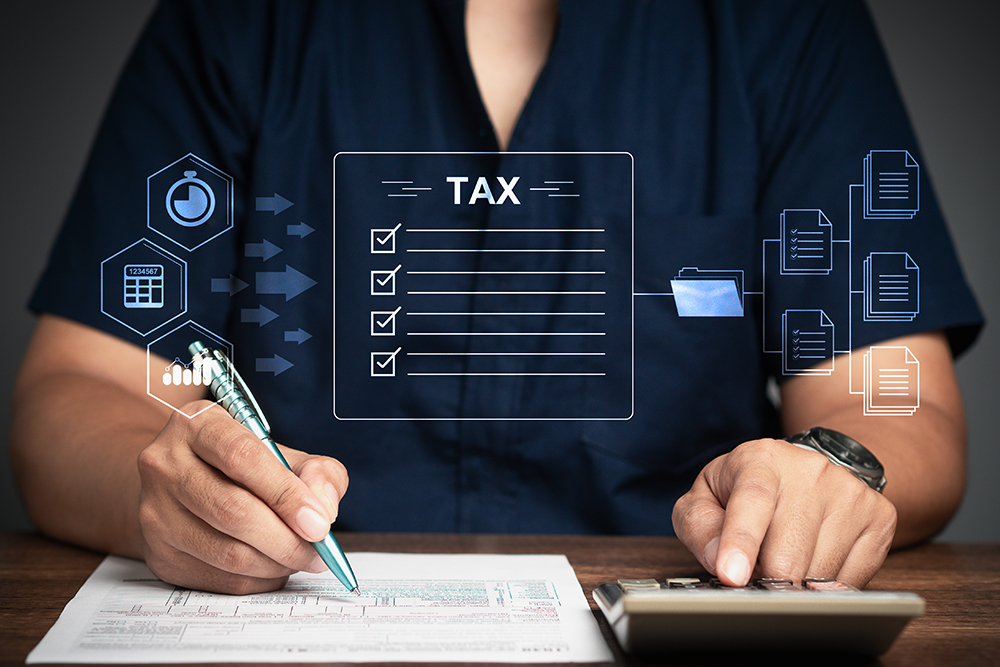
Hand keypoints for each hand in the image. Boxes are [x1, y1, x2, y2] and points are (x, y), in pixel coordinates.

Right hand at [136, 400, 348, 593]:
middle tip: (319, 553)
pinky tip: (273, 566)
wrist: (185, 483)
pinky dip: (258, 580)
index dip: (286, 494)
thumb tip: (323, 509)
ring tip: (300, 558)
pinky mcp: (157, 554)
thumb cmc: (241, 466)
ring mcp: (154, 512)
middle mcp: (164, 464)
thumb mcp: (281, 452)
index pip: (242, 457)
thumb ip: (316, 472)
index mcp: (196, 424)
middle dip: (287, 540)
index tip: (319, 523)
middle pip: (233, 511)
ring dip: (276, 564)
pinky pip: (219, 579)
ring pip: (227, 552)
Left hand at [672, 438, 896, 587]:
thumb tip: (719, 560)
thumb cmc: (748, 489)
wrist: (809, 470)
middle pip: (787, 554)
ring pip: (819, 575)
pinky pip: (851, 581)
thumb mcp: (707, 496)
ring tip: (783, 557)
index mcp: (760, 460)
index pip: (752, 501)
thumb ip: (699, 525)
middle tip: (754, 570)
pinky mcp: (880, 518)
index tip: (732, 577)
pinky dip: (826, 587)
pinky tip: (813, 562)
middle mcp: (810, 471)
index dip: (741, 541)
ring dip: (794, 583)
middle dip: (764, 579)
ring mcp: (850, 493)